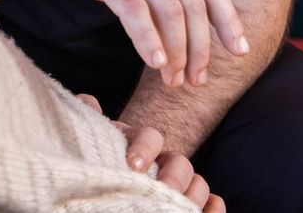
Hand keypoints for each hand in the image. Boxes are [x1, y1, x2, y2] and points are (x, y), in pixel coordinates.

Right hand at [17, 0, 248, 86]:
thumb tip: (187, 17)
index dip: (228, 20)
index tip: (239, 51)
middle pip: (192, 3)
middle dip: (200, 47)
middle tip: (195, 79)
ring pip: (168, 8)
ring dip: (175, 49)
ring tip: (172, 79)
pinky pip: (133, 7)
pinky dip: (146, 37)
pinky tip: (152, 60)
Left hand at [77, 94, 225, 211]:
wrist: (99, 191)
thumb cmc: (93, 165)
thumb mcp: (89, 142)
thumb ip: (88, 121)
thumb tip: (89, 100)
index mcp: (137, 144)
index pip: (149, 137)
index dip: (144, 148)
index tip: (133, 165)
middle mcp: (161, 163)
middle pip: (180, 162)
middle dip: (174, 177)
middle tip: (163, 191)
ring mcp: (177, 185)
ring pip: (198, 183)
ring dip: (195, 193)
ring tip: (184, 207)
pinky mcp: (186, 204)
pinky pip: (210, 204)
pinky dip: (214, 207)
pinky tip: (212, 209)